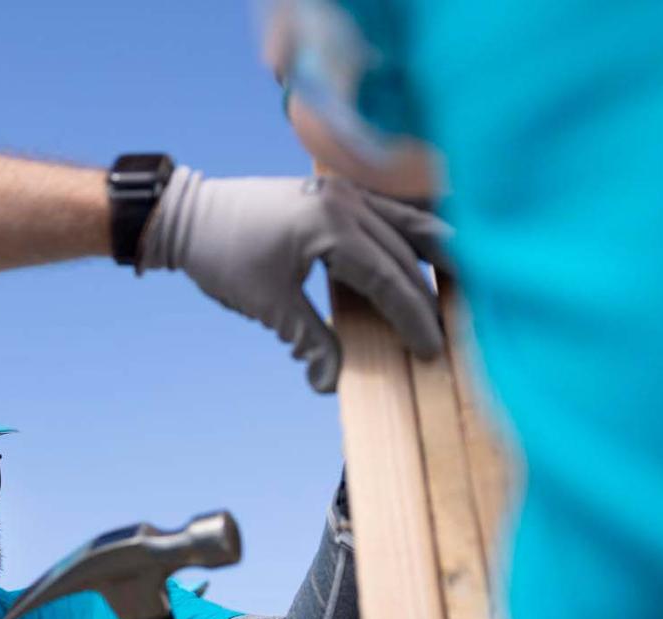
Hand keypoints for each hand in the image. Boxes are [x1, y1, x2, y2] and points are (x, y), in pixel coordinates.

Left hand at [140, 169, 452, 392]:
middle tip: (453, 330)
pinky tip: (435, 245)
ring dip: (440, 251)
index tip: (433, 349)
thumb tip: (330, 382)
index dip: (413, 318)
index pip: (388, 279)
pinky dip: (415, 228)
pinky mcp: (338, 191)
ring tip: (472, 280)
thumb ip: (308, 339)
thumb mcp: (266, 305)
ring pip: (409, 220)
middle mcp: (346, 203)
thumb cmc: (222, 256)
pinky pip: (390, 209)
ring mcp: (344, 191)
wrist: (190, 216)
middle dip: (431, 295)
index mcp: (330, 229)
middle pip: (407, 252)